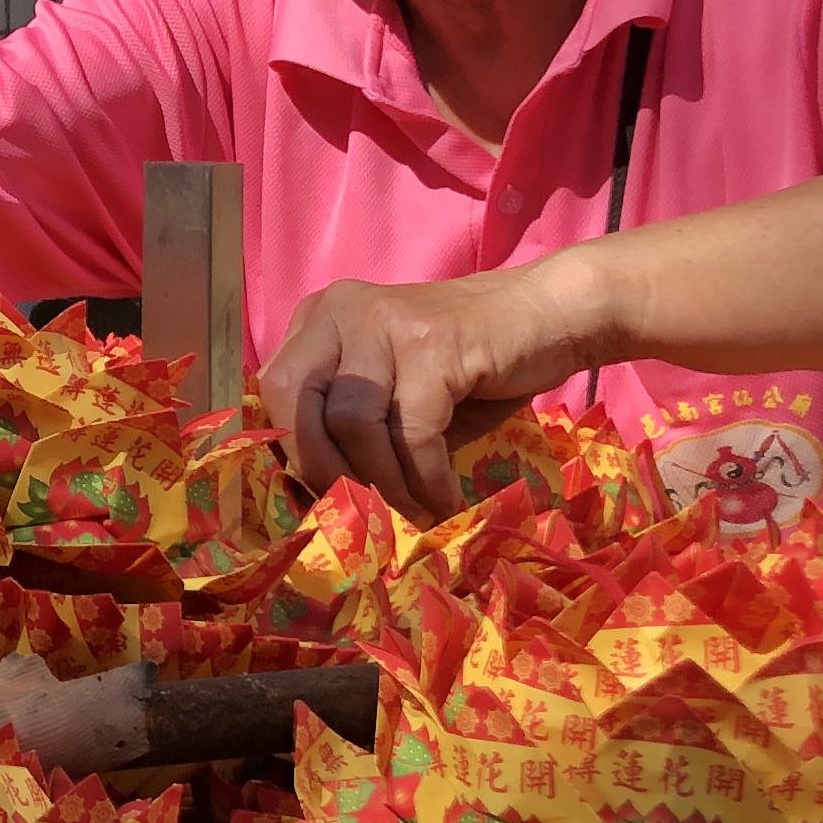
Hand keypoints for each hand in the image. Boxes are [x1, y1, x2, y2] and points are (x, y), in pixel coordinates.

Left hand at [255, 261, 602, 520]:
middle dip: (324, 470)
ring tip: (413, 512)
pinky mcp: (432, 343)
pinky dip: (427, 478)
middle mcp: (342, 310)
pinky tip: (445, 499)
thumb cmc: (468, 368)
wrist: (548, 316)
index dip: (294, 454)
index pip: (274, 392)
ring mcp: (384, 320)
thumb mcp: (394, 393)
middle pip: (295, 402)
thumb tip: (320, 504)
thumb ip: (350, 430)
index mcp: (320, 318)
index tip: (328, 500)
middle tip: (364, 513)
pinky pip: (412, 431)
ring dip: (384, 483)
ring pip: (353, 423)